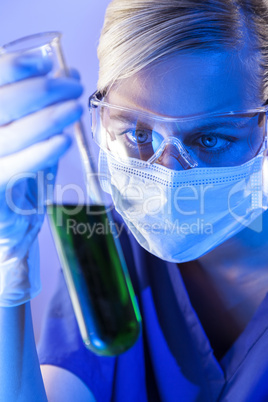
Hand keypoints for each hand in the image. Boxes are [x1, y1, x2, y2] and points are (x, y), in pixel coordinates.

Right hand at [0, 52, 82, 305]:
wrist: (4, 226)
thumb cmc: (14, 174)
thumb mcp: (22, 136)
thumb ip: (36, 108)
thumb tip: (65, 74)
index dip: (14, 66)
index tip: (47, 63)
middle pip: (3, 102)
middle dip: (41, 90)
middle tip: (73, 87)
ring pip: (11, 132)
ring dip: (48, 116)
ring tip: (75, 108)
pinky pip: (14, 167)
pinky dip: (40, 152)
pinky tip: (64, 140)